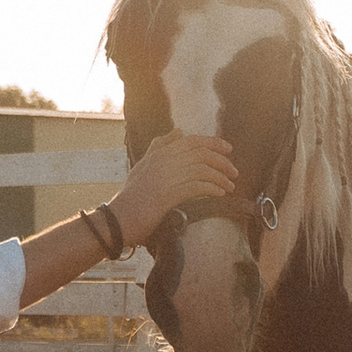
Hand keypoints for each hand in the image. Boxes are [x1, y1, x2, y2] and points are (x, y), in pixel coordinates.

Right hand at [112, 128, 239, 246]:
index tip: (228, 150)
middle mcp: (162, 161)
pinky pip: (196, 187)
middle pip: (200, 154)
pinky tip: (219, 195)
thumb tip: (179, 131)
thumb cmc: (132, 196)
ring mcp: (165, 177)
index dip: (213, 143)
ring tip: (230, 187)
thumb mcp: (144, 166)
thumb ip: (160, 147)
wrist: (117, 220)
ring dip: (220, 178)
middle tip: (234, 172)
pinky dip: (212, 189)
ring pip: (202, 170)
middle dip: (222, 161)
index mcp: (158, 153)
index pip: (191, 141)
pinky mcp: (167, 195)